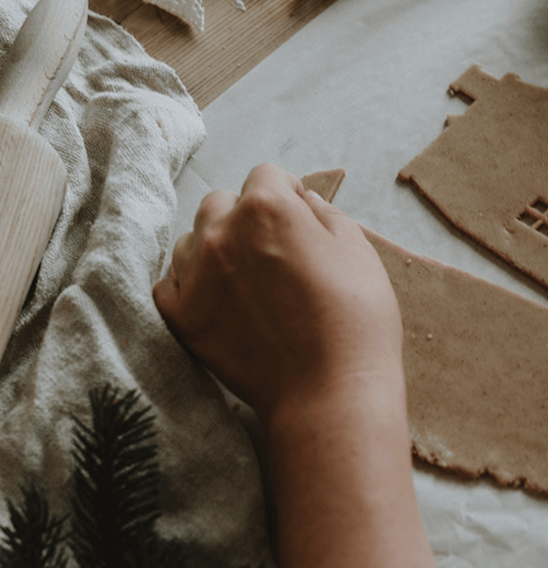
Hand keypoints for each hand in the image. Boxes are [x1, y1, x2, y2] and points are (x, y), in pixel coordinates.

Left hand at [153, 164, 403, 424]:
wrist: (330, 392)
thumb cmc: (355, 321)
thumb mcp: (358, 250)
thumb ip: (324, 214)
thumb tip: (302, 201)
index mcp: (268, 207)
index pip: (266, 175)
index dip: (287, 193)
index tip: (297, 217)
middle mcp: (222, 232)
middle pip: (221, 203)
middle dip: (244, 217)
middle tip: (273, 252)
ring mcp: (196, 274)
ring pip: (191, 240)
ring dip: (214, 249)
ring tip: (244, 280)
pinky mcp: (181, 316)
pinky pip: (169, 283)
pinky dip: (189, 285)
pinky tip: (218, 301)